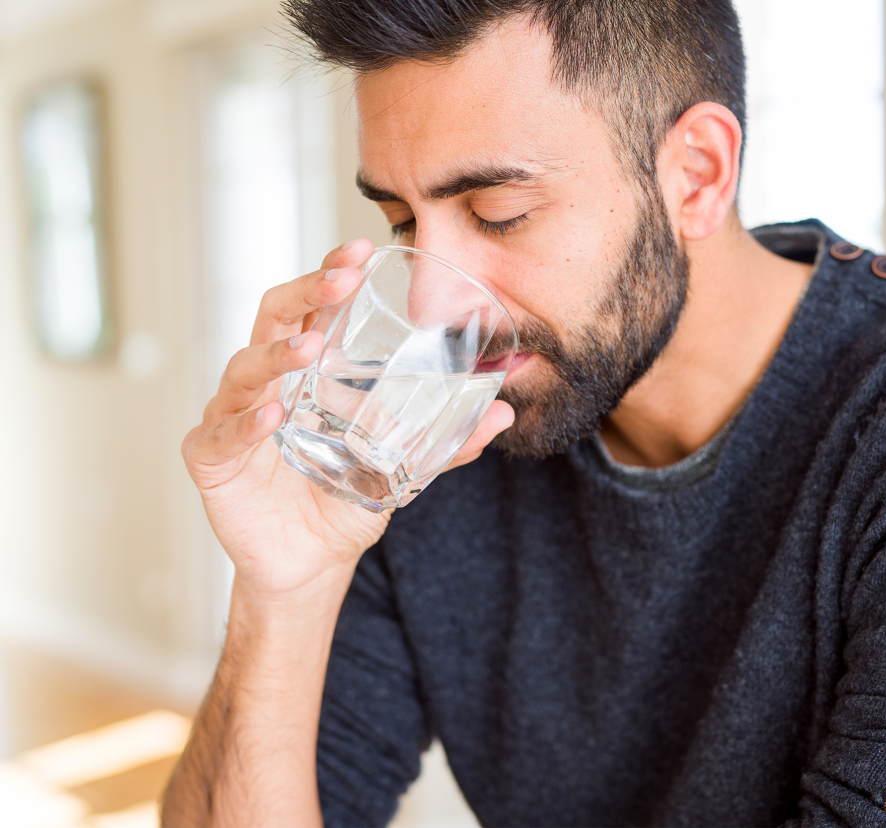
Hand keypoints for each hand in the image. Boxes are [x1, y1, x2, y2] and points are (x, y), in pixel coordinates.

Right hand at [182, 239, 514, 599]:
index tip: (362, 249)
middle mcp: (267, 383)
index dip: (332, 274)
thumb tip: (503, 414)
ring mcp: (233, 415)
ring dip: (277, 354)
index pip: (314, 308)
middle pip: (274, 319)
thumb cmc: (345, 500)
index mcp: (308, 373)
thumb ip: (448, 442)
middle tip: (341, 280)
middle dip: (306, 293)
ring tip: (310, 349)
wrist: (312, 564)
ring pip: (244, 369)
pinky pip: (222, 433)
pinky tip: (272, 415)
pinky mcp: (211, 457)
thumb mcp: (403, 468)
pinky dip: (245, 422)